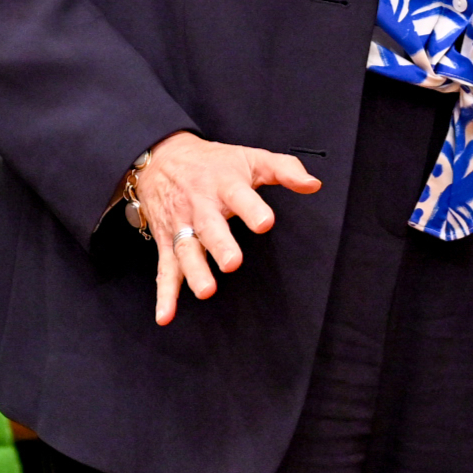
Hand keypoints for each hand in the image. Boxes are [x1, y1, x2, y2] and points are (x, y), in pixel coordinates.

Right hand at [126, 130, 323, 326]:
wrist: (159, 157)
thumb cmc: (213, 162)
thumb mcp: (250, 157)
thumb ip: (284, 169)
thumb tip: (313, 184)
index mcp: (223, 183)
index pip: (238, 194)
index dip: (251, 208)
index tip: (265, 222)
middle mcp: (200, 206)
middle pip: (209, 226)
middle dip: (219, 244)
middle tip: (232, 262)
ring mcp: (181, 225)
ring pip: (186, 249)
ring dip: (194, 271)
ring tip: (206, 291)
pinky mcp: (166, 242)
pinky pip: (165, 269)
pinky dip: (165, 294)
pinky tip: (166, 315)